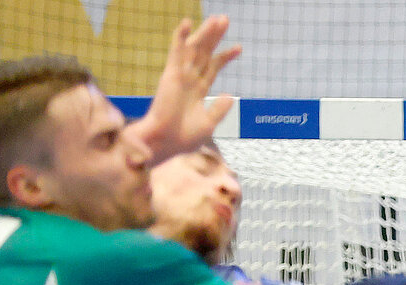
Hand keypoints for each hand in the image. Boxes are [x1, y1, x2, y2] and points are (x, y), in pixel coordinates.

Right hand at [128, 16, 240, 164]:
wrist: (167, 143)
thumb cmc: (184, 138)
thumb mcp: (208, 124)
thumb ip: (219, 109)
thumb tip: (229, 95)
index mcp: (198, 90)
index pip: (213, 67)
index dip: (225, 56)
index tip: (238, 47)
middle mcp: (189, 79)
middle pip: (204, 52)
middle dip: (214, 37)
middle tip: (225, 19)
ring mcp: (180, 75)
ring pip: (194, 48)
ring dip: (204, 33)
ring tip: (217, 19)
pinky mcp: (171, 75)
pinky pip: (176, 53)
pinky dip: (180, 37)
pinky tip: (186, 22)